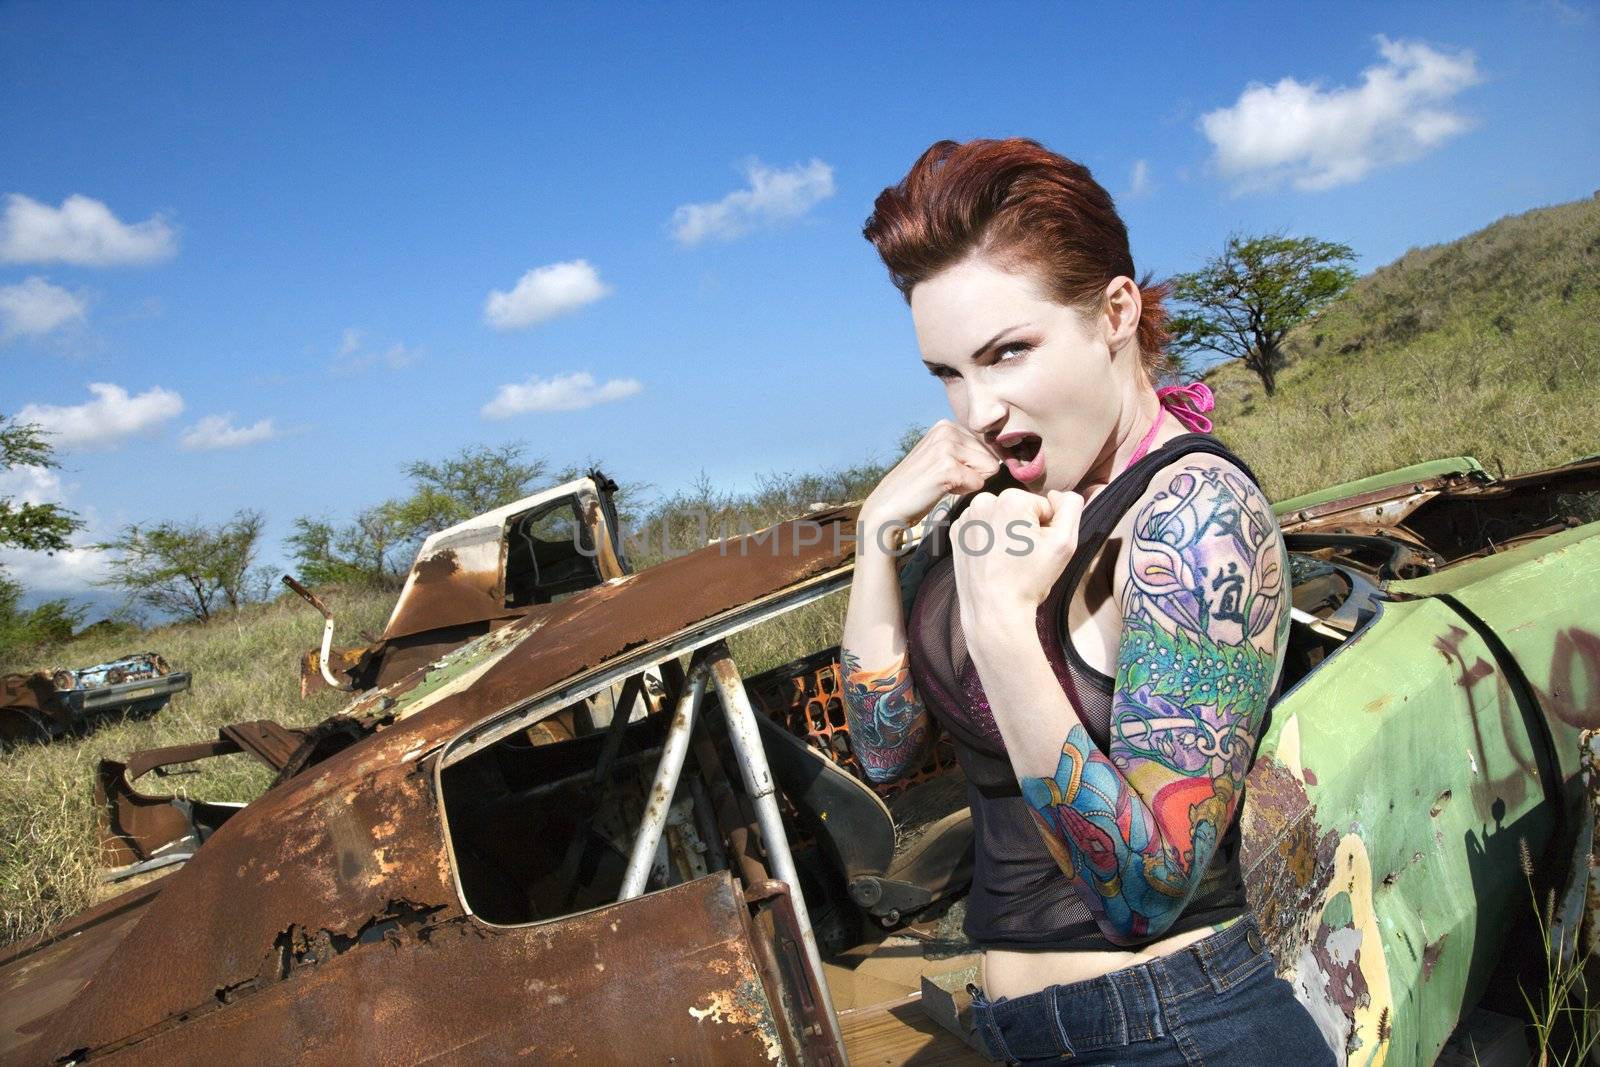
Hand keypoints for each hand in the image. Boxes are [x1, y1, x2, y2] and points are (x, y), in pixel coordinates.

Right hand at [859, 420, 1000, 551]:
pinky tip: (940, 489)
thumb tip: (1002, 450)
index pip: (987, 445)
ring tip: (943, 483)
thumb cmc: (921, 485)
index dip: (973, 465)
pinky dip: (963, 492)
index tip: (948, 471)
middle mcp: (946, 429)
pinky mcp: (947, 466)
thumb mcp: (943, 456)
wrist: (890, 504)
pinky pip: (978, 483)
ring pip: (989, 468)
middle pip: (991, 456)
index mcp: (946, 424)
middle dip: (973, 473)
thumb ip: (966, 448)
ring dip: (969, 482)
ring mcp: (945, 446)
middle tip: (945, 480)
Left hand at [951, 488, 1083, 638]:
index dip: (1047, 529)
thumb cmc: (1030, 579)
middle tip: (1023, 558)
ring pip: (1000, 517)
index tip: (1038, 550)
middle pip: (1020, 510)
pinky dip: (989, 539)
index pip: (1043, 507)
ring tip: (1007, 560)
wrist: (994, 611)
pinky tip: (992, 560)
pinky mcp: (955, 533)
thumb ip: (1070, 507)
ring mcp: (966, 517)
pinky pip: (982, 528)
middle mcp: (983, 500)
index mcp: (1011, 498)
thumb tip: (1059, 493)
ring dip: (1006, 533)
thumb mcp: (1064, 543)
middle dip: (1025, 529)